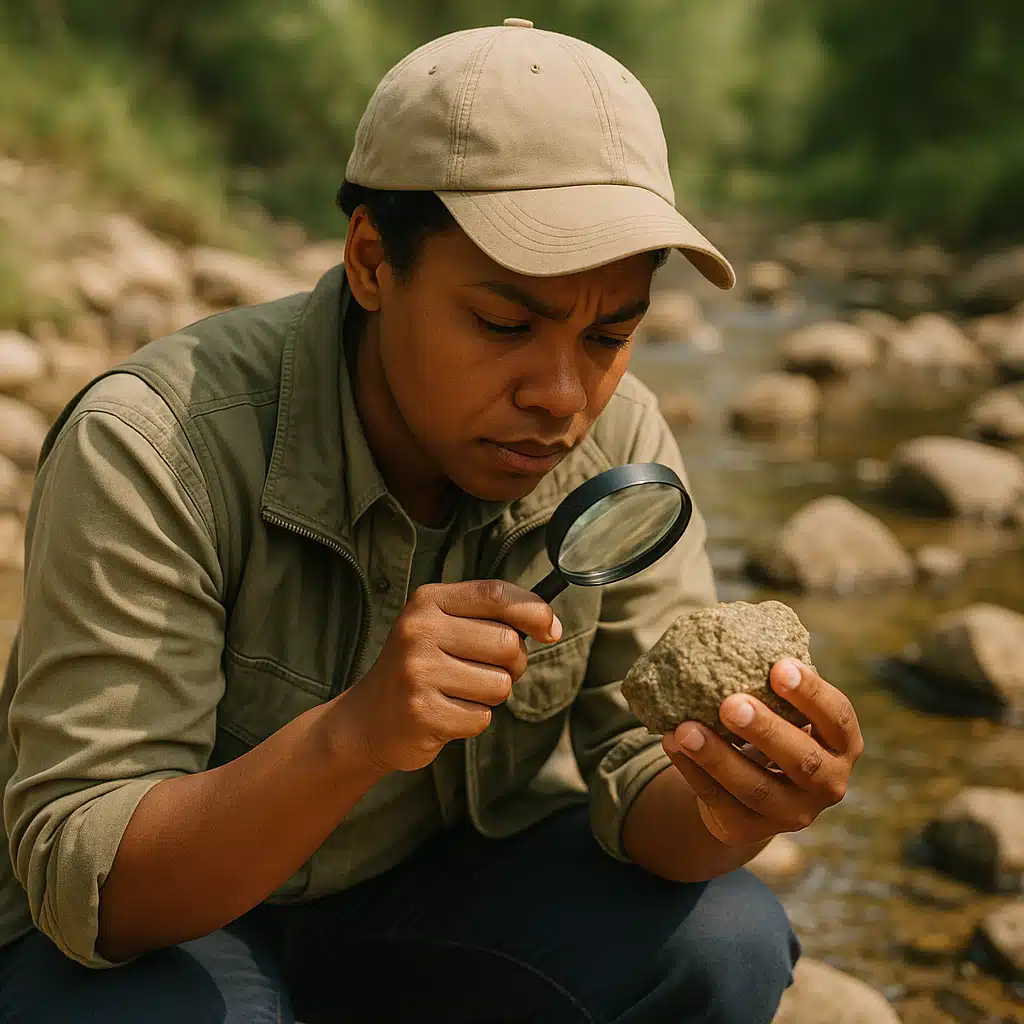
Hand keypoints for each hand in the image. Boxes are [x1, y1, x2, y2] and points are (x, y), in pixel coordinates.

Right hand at [336, 581, 560, 773]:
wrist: (367, 719)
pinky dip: (472, 720)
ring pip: (500, 685)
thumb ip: (489, 618)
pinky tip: (445, 713)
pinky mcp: (423, 712)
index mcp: (428, 602)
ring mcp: (418, 672)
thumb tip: (550, 625)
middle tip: (486, 671)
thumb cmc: (420, 668)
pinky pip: (482, 718)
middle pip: (507, 644)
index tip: (551, 629)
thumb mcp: (442, 626)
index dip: (534, 610)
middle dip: (512, 664)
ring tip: (458, 692)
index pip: (496, 594)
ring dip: (490, 696)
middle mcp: (420, 631)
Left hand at [661, 659, 863, 846]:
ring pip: (756, 789)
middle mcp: (828, 783)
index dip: (811, 694)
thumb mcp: (783, 707)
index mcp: (842, 744)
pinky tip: (671, 742)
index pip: (837, 718)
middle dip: (765, 730)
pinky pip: (719, 802)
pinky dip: (693, 771)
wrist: (751, 792)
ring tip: (684, 728)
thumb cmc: (771, 726)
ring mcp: (793, 813)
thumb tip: (734, 626)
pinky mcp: (751, 831)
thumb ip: (771, 679)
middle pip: (802, 761)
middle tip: (729, 703)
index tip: (779, 665)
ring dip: (717, 757)